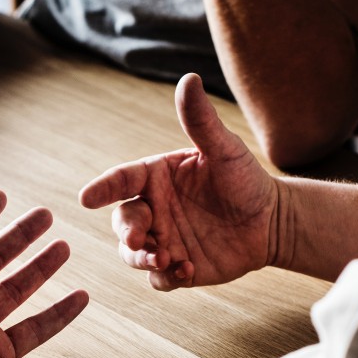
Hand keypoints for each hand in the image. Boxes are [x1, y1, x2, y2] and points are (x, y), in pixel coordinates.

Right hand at [79, 74, 277, 290]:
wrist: (272, 221)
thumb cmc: (246, 179)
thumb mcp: (224, 149)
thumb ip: (201, 120)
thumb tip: (189, 78)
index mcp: (155, 177)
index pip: (121, 180)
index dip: (102, 188)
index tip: (86, 198)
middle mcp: (153, 209)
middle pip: (122, 221)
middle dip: (126, 231)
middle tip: (139, 241)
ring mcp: (163, 240)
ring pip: (133, 253)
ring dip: (141, 258)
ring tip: (165, 260)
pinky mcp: (177, 267)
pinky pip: (158, 279)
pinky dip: (166, 277)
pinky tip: (187, 269)